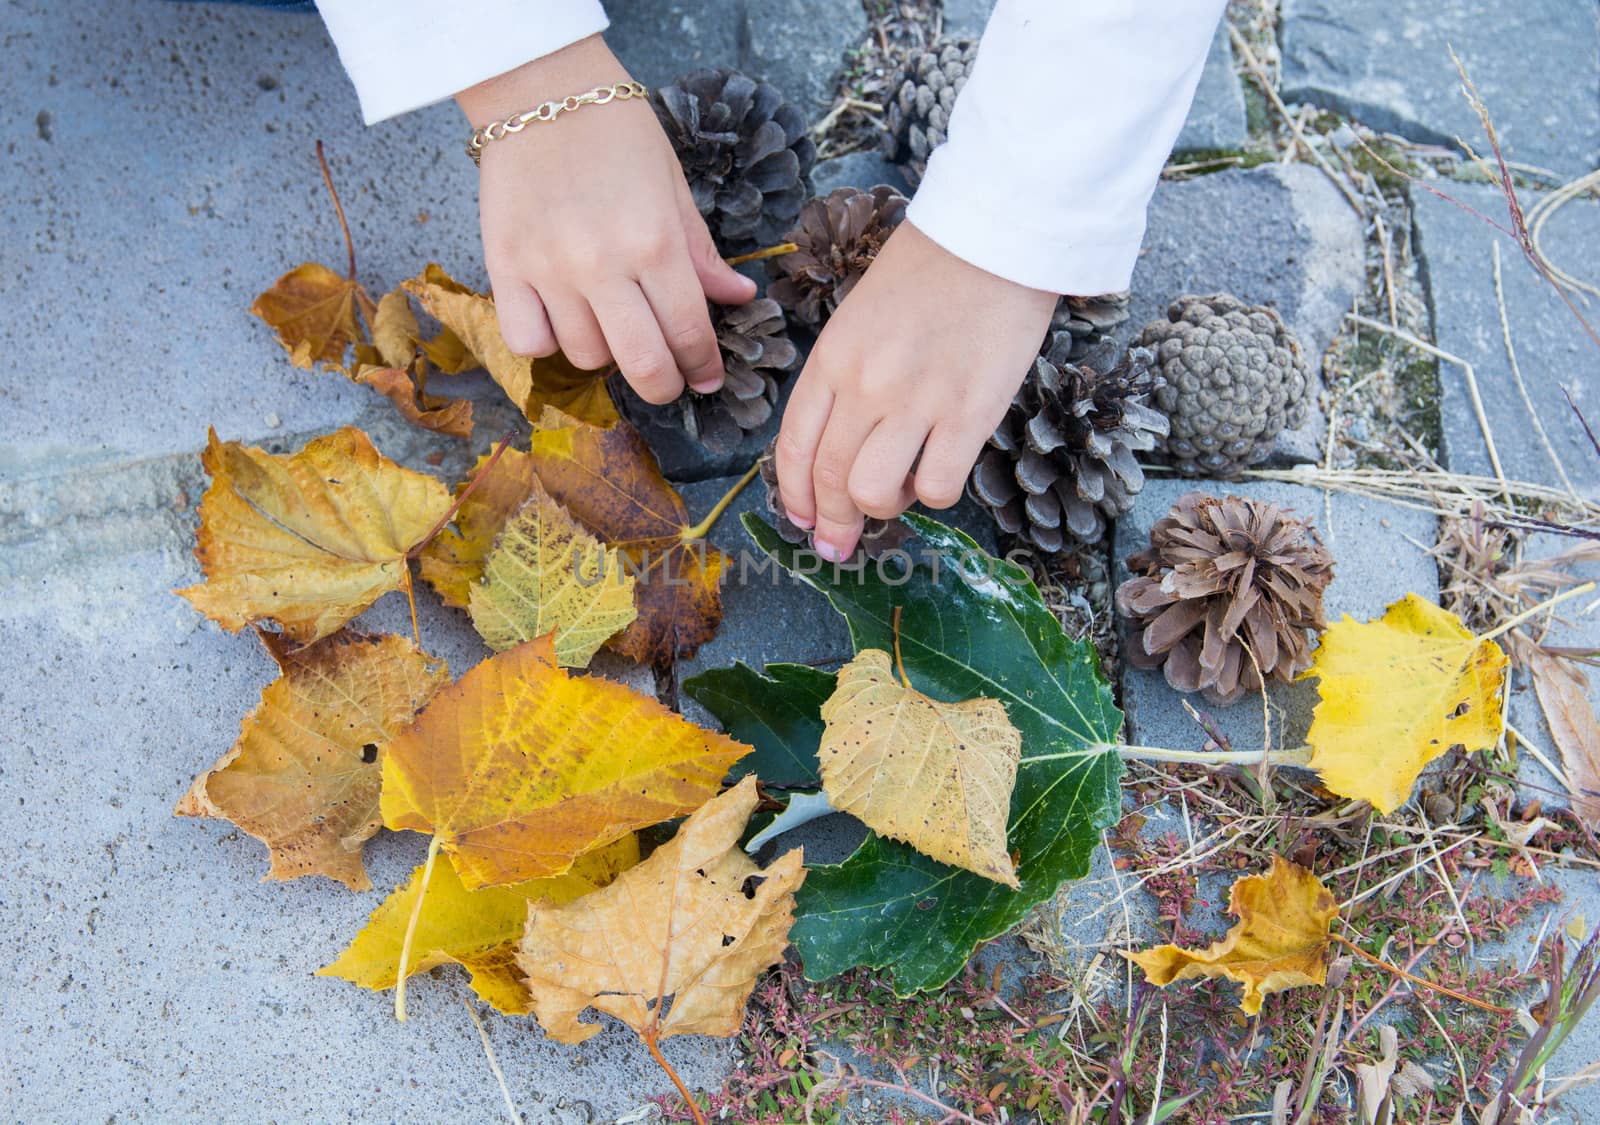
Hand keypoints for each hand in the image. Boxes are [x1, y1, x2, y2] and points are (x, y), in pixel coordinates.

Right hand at [456, 36, 755, 401]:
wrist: (540, 89)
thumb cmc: (617, 131)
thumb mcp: (674, 186)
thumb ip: (701, 252)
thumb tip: (738, 297)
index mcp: (656, 243)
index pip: (690, 333)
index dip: (703, 366)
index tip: (707, 378)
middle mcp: (604, 266)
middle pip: (642, 364)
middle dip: (664, 385)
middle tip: (668, 380)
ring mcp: (550, 271)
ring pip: (584, 357)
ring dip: (605, 354)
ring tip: (610, 326)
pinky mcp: (504, 267)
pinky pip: (527, 342)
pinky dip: (546, 342)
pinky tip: (559, 319)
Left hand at [775, 222, 1058, 560]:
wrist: (997, 237)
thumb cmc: (930, 272)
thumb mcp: (861, 316)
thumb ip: (844, 377)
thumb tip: (841, 443)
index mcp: (832, 358)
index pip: (794, 446)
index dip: (793, 495)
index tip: (801, 520)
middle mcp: (865, 384)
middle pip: (829, 479)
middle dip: (830, 524)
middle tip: (840, 543)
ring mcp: (916, 401)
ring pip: (873, 493)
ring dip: (882, 509)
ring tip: (901, 494)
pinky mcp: (970, 413)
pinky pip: (939, 487)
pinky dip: (935, 494)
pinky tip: (940, 470)